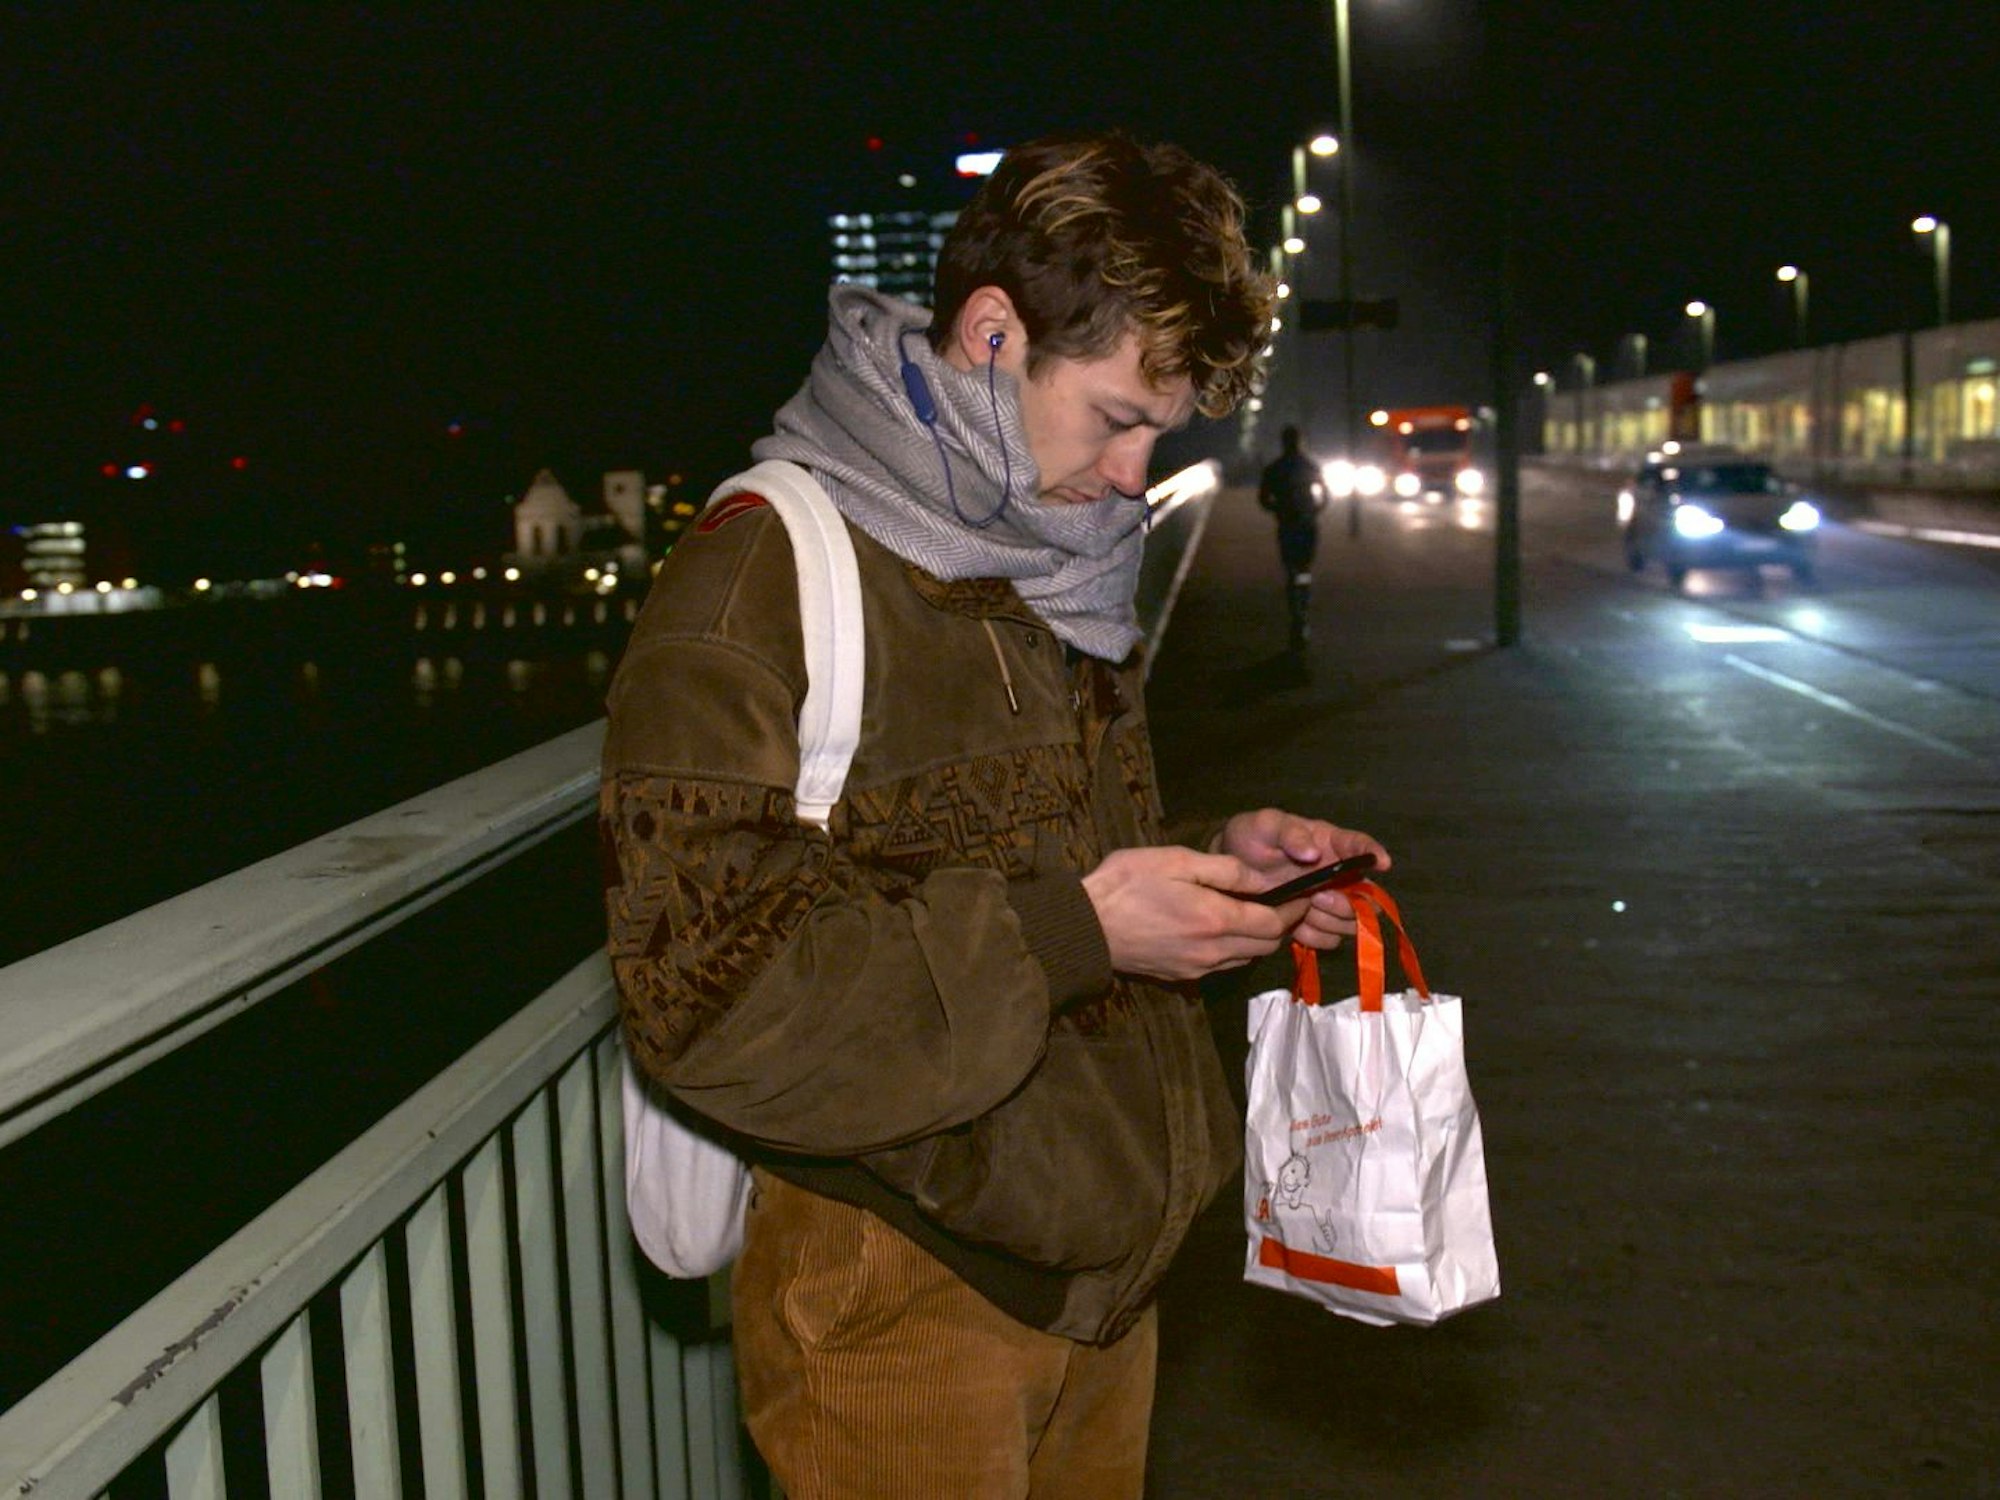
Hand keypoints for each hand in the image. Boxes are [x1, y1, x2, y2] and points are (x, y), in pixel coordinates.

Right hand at [1082, 845, 1296, 982]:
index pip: (1274, 924)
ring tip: (1252, 913)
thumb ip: (1226, 870)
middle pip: (1266, 946)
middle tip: (1280, 902)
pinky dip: (1234, 950)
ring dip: (1257, 939)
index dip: (1293, 910)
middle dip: (1280, 925)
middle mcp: (1214, 952)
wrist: (1085, 926)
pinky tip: (1221, 930)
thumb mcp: (1178, 860)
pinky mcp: (1182, 976)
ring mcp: (1198, 968)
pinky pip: (1223, 966)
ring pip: (1246, 959)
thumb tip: (1263, 879)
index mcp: (1217, 919)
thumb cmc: (1128, 884)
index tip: (1299, 894)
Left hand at [1211, 808, 1391, 950]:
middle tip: (1316, 899)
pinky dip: (1316, 937)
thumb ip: (1289, 833)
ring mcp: (1328, 901)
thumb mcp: (1265, 825)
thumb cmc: (1252, 838)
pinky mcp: (1314, 924)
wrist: (1228, 871)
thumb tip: (1312, 852)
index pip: (1360, 846)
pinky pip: (1330, 939)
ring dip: (1330, 921)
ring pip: (1351, 921)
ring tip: (1302, 911)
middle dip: (1346, 903)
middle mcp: (1337, 874)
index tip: (1382, 863)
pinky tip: (1295, 928)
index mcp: (1330, 843)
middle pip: (1366, 895)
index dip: (1374, 854)